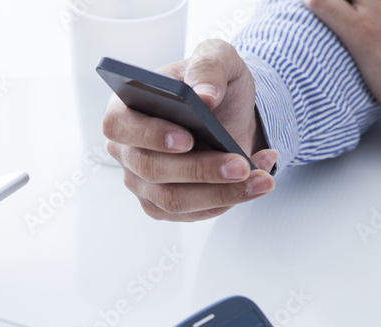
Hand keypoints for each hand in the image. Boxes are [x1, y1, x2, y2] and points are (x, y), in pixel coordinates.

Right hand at [102, 40, 278, 221]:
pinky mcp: (162, 206)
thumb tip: (205, 95)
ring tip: (260, 177)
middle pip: (152, 170)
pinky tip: (257, 181)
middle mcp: (126, 150)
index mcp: (125, 109)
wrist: (228, 114)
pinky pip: (191, 213)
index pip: (120, 126)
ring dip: (220, 193)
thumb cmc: (212, 84)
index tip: (187, 139)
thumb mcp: (217, 58)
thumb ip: (208, 66)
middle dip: (200, 171)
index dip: (150, 135)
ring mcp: (141, 183)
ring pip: (173, 200)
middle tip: (240, 166)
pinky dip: (227, 200)